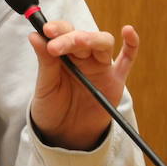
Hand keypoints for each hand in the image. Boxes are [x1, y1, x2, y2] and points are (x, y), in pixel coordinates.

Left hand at [28, 22, 138, 150]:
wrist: (64, 135)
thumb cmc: (51, 108)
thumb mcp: (45, 86)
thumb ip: (45, 61)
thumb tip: (34, 35)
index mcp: (63, 54)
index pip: (63, 32)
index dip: (57, 29)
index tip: (46, 31)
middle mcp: (82, 56)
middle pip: (83, 37)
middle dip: (70, 38)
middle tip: (56, 46)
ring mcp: (100, 67)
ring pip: (103, 43)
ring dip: (92, 39)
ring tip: (79, 41)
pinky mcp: (115, 81)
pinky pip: (127, 60)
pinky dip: (131, 45)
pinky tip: (129, 31)